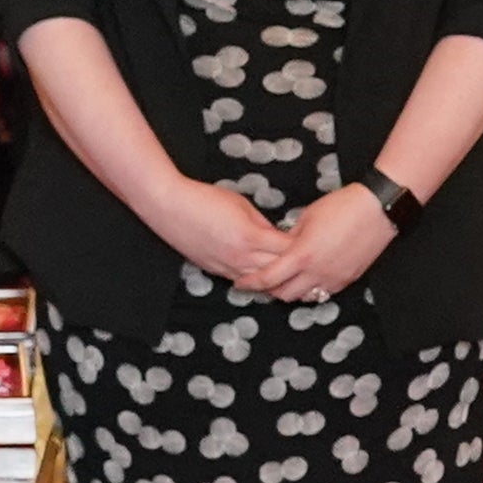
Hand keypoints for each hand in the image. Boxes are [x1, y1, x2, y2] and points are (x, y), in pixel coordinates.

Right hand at [148, 172, 301, 292]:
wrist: (169, 206)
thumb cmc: (205, 199)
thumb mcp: (242, 205)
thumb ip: (262, 224)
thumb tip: (278, 236)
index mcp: (252, 237)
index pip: (289, 250)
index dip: (303, 249)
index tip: (313, 244)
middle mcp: (241, 257)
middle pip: (278, 271)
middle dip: (294, 268)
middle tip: (308, 264)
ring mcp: (226, 266)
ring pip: (260, 283)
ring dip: (275, 280)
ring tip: (290, 276)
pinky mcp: (214, 270)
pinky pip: (240, 280)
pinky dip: (254, 280)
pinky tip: (264, 277)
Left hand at [261, 183, 399, 298]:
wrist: (377, 209)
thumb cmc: (342, 207)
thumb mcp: (307, 217)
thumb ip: (290, 237)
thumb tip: (281, 248)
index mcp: (302, 255)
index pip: (268, 278)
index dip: (251, 283)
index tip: (241, 283)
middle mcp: (317, 272)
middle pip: (284, 294)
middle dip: (271, 290)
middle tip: (264, 282)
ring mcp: (335, 278)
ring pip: (305, 297)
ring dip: (293, 291)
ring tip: (288, 280)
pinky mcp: (349, 278)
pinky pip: (324, 292)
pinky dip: (312, 288)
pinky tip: (310, 277)